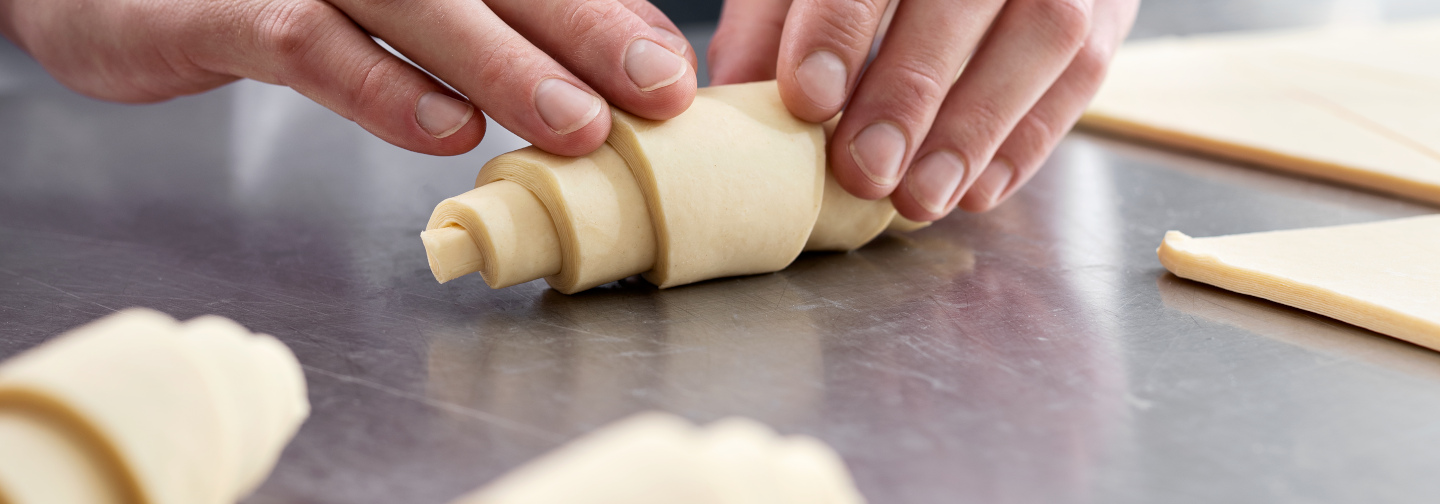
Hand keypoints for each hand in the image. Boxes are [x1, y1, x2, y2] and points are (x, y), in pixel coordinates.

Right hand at [0, 0, 697, 155]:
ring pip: (415, 3)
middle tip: (658, 92)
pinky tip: (443, 129)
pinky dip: (379, 88)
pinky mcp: (215, 6)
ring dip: (502, 63)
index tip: (672, 75)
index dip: (606, 12)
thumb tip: (627, 50)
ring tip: (577, 125)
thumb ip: (508, 13)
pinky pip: (306, 43)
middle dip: (584, 30)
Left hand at [709, 0, 1139, 219]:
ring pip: (1044, 35)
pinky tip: (977, 190)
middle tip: (864, 170)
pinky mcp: (1111, 7)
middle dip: (909, 91)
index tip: (809, 98)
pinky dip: (1029, 141)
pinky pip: (1086, 72)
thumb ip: (773, 20)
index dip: (838, 27)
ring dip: (977, 129)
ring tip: (918, 199)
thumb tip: (737, 97)